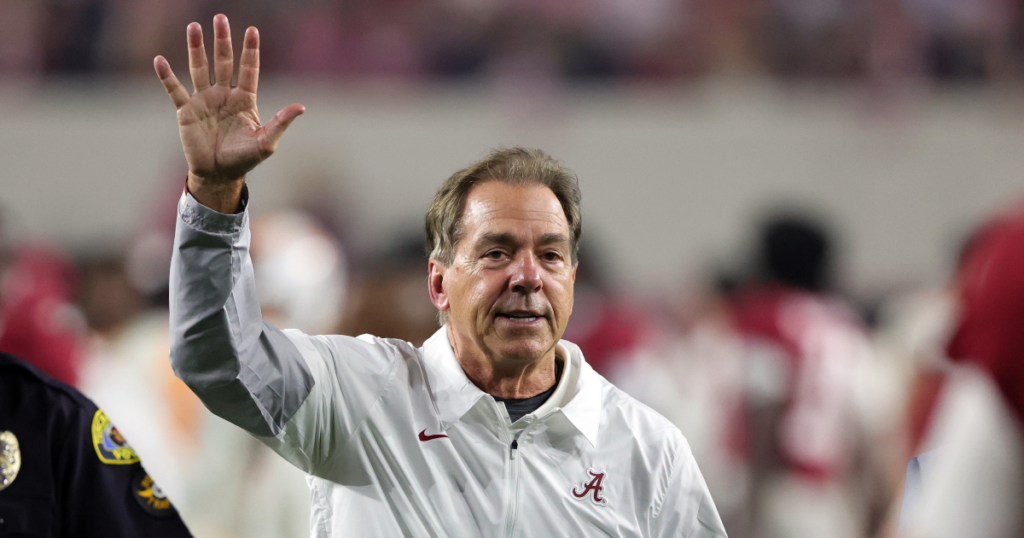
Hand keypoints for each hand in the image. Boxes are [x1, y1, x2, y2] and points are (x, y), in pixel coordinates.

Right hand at [154, 14, 303, 212]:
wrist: (218, 174)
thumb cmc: (244, 159)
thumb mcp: (265, 143)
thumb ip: (280, 123)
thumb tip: (301, 107)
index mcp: (244, 100)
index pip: (248, 69)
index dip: (250, 50)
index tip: (252, 30)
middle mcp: (224, 95)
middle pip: (223, 62)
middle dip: (222, 40)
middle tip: (220, 18)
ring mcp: (204, 101)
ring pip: (199, 68)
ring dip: (196, 48)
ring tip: (193, 27)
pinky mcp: (186, 111)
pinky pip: (175, 90)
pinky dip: (167, 76)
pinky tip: (159, 60)